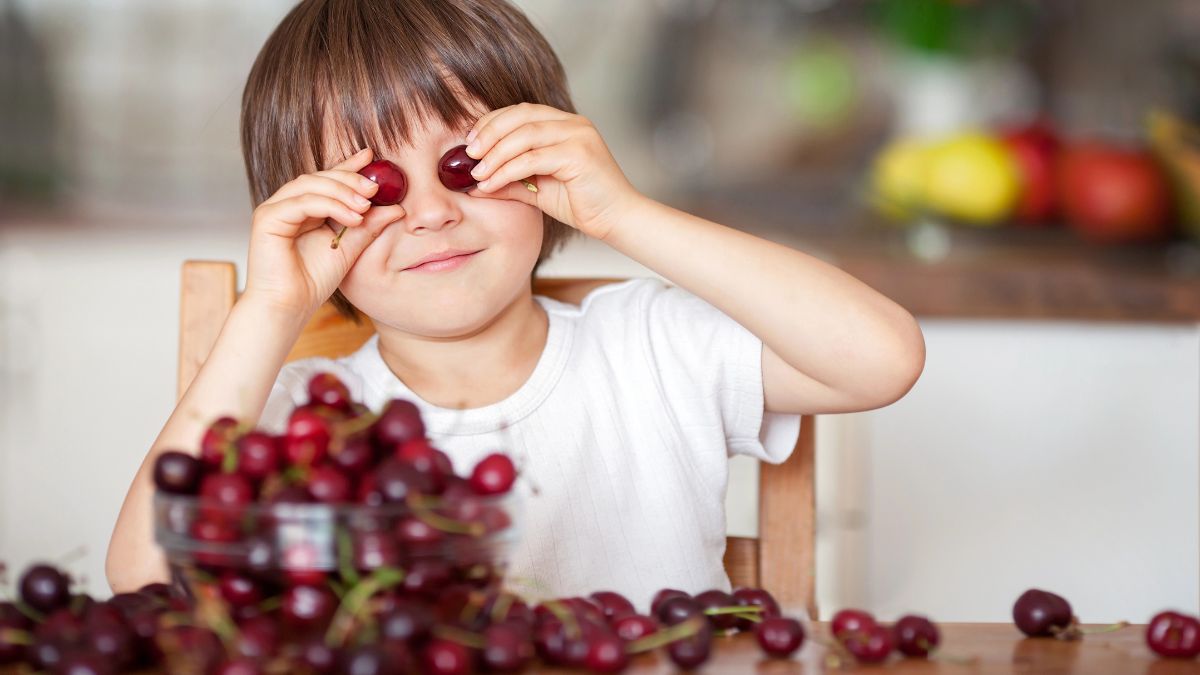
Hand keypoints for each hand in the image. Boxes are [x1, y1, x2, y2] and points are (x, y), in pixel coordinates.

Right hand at [243, 148, 401, 317]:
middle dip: (350, 179)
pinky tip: (352, 218)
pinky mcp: (267, 218)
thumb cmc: (313, 281)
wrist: (289, 308)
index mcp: (306, 209)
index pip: (329, 180)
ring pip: (311, 185)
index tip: (372, 156)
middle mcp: (288, 204)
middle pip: (320, 177)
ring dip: (342, 192)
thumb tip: (397, 208)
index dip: (349, 166)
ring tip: (365, 206)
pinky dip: (329, 205)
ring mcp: (275, 209)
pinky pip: (302, 202)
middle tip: (375, 188)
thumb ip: (369, 227)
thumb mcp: (350, 249)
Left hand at [464, 103, 643, 240]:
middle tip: (468, 154)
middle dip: (489, 133)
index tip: (469, 142)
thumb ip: (509, 180)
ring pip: (524, 135)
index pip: (521, 112)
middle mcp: (572, 123)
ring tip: (476, 173)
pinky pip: (533, 159)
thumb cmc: (583, 204)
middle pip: (520, 115)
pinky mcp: (579, 154)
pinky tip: (491, 184)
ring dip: (495, 154)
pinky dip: (507, 171)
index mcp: (565, 124)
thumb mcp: (537, 189)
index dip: (491, 123)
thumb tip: (473, 183)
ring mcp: (578, 135)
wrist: (617, 220)